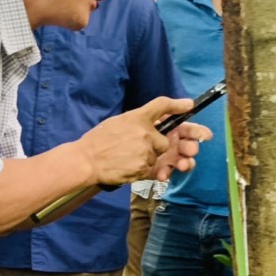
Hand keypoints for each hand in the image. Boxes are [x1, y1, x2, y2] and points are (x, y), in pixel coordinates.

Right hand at [79, 97, 211, 186]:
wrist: (86, 161)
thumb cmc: (98, 141)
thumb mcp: (118, 122)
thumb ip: (137, 121)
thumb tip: (151, 124)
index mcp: (137, 117)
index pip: (161, 105)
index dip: (177, 104)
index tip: (188, 105)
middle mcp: (144, 133)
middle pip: (163, 141)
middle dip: (155, 147)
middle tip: (134, 148)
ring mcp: (145, 151)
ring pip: (156, 157)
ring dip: (145, 159)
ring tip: (125, 158)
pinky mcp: (143, 168)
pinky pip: (149, 170)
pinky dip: (140, 170)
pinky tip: (125, 166)